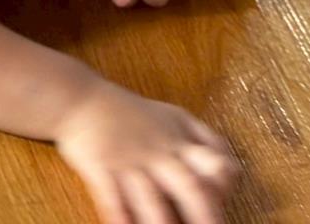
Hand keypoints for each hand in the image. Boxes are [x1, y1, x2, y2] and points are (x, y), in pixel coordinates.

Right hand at [58, 79, 237, 223]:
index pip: (215, 160)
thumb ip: (199, 139)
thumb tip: (230, 170)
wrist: (81, 99)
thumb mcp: (170, 116)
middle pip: (189, 184)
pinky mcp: (100, 166)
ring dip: (161, 221)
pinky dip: (118, 214)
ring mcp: (128, 160)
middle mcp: (157, 151)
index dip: (225, 183)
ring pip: (150, 195)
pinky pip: (110, 194)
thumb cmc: (128, 113)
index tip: (223, 198)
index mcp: (177, 139)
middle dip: (205, 214)